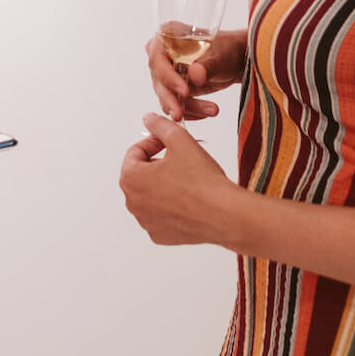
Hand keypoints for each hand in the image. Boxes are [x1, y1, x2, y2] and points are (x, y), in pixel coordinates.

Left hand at [119, 113, 236, 246]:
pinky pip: (161, 215)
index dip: (154, 142)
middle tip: (180, 158)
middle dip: (158, 163)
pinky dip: (171, 206)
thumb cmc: (202, 180)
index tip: (169, 143)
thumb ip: (160, 126)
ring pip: (151, 195)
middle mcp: (133, 203)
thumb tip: (149, 119)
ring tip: (187, 179)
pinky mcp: (160, 235)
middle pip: (141, 174)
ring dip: (164, 184)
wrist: (223, 214)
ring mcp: (146, 221)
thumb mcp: (180, 140)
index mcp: (131, 178)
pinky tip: (189, 200)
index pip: (135, 152)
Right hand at [147, 28, 245, 121]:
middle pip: (159, 81)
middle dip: (171, 100)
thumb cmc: (227, 49)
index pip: (158, 60)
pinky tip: (207, 112)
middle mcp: (161, 55)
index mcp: (167, 36)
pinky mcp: (173, 89)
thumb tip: (195, 74)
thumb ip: (207, 65)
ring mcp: (165, 73)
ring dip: (187, 108)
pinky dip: (190, 112)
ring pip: (167, 97)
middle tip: (180, 114)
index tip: (184, 91)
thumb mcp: (221, 55)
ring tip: (212, 110)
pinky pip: (175, 105)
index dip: (168, 78)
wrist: (236, 60)